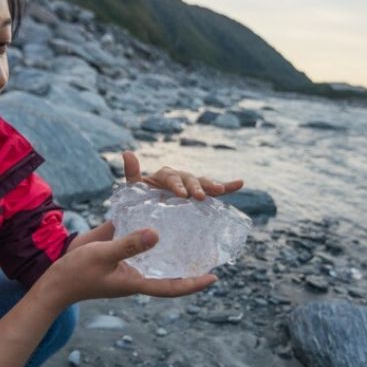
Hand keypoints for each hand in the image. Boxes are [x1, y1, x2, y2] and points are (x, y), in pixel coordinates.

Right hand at [43, 228, 216, 309]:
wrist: (56, 278)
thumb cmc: (78, 274)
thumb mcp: (103, 256)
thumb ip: (129, 245)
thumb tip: (157, 234)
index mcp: (137, 280)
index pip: (172, 286)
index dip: (193, 284)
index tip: (214, 278)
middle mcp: (137, 271)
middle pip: (169, 270)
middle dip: (188, 264)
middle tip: (210, 250)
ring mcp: (128, 261)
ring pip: (155, 253)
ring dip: (171, 244)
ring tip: (191, 230)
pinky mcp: (118, 249)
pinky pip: (138, 240)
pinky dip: (148, 230)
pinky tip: (157, 214)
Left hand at [123, 151, 242, 199]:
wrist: (147, 214)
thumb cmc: (138, 201)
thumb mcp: (133, 189)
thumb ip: (132, 173)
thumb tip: (127, 153)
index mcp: (164, 176)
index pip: (171, 177)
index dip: (176, 185)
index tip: (181, 195)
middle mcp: (179, 178)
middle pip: (189, 180)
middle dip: (196, 187)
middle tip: (199, 196)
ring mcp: (191, 187)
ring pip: (202, 184)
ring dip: (212, 185)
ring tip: (220, 190)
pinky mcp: (200, 196)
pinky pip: (215, 191)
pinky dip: (228, 186)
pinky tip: (239, 183)